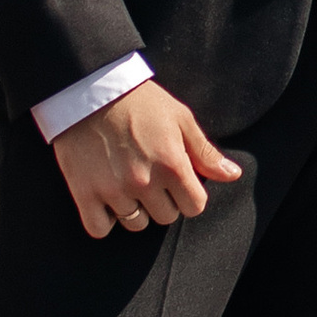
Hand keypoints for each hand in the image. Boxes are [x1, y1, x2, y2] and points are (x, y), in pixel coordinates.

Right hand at [52, 77, 241, 239]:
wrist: (89, 88)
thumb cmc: (139, 101)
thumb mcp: (180, 118)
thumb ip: (205, 152)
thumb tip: (232, 175)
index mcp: (172, 164)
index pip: (194, 206)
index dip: (188, 194)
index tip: (176, 181)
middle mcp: (144, 181)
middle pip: (165, 216)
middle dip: (162, 201)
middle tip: (149, 177)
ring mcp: (113, 190)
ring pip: (135, 224)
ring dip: (134, 210)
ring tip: (126, 183)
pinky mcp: (84, 193)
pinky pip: (99, 228)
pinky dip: (104, 220)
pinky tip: (106, 199)